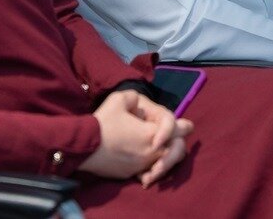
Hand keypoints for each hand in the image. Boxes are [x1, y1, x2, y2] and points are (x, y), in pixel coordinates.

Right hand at [78, 91, 192, 185]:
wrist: (84, 146)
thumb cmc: (103, 122)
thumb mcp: (120, 99)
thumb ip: (137, 99)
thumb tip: (142, 107)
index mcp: (153, 134)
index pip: (179, 130)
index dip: (184, 126)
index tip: (188, 124)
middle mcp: (152, 152)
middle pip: (178, 151)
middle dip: (180, 142)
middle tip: (182, 135)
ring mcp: (142, 165)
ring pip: (166, 163)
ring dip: (169, 156)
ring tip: (167, 149)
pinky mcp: (132, 173)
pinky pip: (150, 172)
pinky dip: (154, 169)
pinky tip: (151, 167)